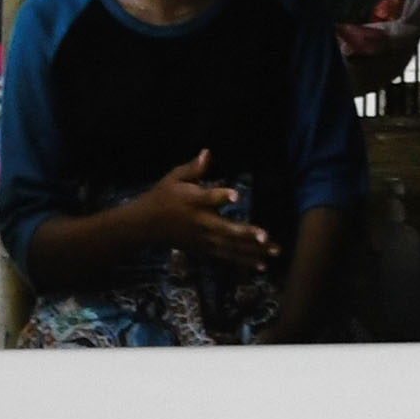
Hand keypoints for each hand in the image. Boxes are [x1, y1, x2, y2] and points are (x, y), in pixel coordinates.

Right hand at [129, 150, 273, 267]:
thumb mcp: (174, 178)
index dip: (221, 197)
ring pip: (230, 246)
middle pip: (225, 229)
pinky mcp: (205, 249)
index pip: (208, 199)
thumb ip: (194, 168)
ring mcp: (203, 239)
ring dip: (253, 250)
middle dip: (245, 234)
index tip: (236, 196)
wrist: (144, 226)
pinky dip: (244, 261)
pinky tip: (262, 266)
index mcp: (194, 202)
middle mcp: (201, 222)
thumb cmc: (163, 197)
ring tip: (275, 252)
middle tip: (266, 237)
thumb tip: (208, 152)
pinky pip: (227, 256)